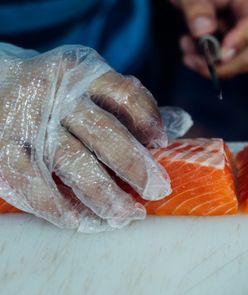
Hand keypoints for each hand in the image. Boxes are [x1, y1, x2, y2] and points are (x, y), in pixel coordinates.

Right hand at [0, 44, 171, 229]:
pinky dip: (58, 207)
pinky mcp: (1, 149)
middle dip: (135, 166)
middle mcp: (55, 95)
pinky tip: (80, 221)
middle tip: (157, 191)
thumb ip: (132, 103)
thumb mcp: (89, 84)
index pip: (125, 95)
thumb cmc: (54, 92)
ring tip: (127, 216)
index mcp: (82, 73)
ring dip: (104, 195)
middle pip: (104, 133)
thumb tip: (182, 122)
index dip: (149, 120)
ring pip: (73, 163)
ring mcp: (27, 122)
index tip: (162, 144)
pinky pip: (33, 184)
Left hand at [165, 0, 247, 77]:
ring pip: (236, 62)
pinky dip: (203, 61)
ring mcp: (240, 32)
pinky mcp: (227, 43)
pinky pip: (222, 62)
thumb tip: (203, 32)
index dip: (243, 40)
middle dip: (222, 64)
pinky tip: (187, 45)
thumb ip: (195, 4)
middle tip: (193, 61)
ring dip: (210, 64)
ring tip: (185, 46)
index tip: (220, 53)